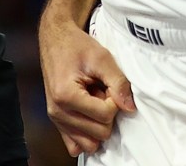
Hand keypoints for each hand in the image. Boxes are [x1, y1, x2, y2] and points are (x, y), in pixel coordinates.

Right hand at [40, 17, 133, 154]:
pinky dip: (87, 134)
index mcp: (66, 96)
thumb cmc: (76, 46)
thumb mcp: (102, 58)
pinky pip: (74, 145)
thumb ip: (118, 82)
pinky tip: (89, 115)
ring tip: (95, 101)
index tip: (108, 86)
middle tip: (102, 92)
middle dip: (107, 113)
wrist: (56, 40)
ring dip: (97, 124)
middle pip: (99, 133)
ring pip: (89, 143)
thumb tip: (130, 107)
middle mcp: (58, 112)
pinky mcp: (57, 121)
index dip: (114, 101)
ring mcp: (56, 119)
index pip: (105, 116)